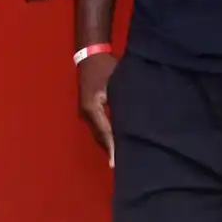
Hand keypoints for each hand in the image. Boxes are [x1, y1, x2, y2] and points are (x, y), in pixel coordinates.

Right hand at [76, 52, 118, 166]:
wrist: (90, 56)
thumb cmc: (105, 67)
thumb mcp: (116, 81)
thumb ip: (124, 98)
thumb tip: (135, 116)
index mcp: (92, 108)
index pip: (105, 132)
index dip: (113, 147)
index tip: (117, 163)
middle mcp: (86, 113)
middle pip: (100, 137)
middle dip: (111, 150)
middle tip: (123, 166)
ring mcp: (86, 112)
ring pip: (99, 134)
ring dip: (108, 145)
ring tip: (121, 159)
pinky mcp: (89, 110)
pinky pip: (99, 128)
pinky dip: (107, 137)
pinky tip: (117, 143)